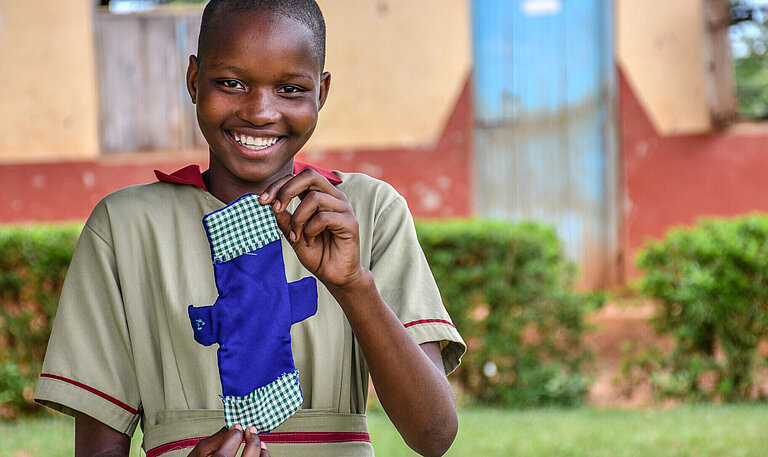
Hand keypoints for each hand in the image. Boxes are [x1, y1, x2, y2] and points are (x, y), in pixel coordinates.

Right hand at [188, 425, 269, 456]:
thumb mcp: (199, 454)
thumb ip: (213, 440)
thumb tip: (228, 429)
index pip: (233, 440)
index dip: (237, 431)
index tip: (237, 427)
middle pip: (252, 450)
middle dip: (253, 437)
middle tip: (251, 429)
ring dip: (261, 449)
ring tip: (259, 442)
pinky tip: (260, 453)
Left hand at [260, 169, 364, 287]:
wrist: (335, 276)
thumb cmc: (317, 253)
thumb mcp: (293, 234)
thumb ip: (284, 218)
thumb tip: (268, 202)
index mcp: (322, 195)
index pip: (300, 178)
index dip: (279, 184)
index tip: (262, 200)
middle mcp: (335, 197)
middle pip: (310, 176)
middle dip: (287, 189)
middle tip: (276, 208)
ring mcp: (344, 208)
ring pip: (314, 198)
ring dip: (298, 219)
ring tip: (297, 236)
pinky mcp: (350, 222)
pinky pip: (324, 217)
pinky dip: (310, 230)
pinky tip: (310, 241)